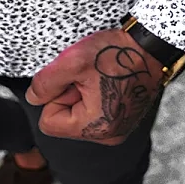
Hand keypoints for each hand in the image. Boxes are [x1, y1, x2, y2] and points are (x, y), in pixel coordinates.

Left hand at [24, 27, 164, 144]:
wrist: (151, 46)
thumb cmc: (116, 52)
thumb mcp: (73, 61)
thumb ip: (45, 83)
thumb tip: (33, 99)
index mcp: (96, 128)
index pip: (48, 123)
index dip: (55, 97)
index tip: (75, 80)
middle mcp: (109, 137)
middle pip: (64, 122)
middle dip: (69, 96)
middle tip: (88, 76)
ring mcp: (118, 130)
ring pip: (78, 116)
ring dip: (81, 95)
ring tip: (99, 77)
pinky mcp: (123, 121)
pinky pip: (93, 114)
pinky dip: (94, 97)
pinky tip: (107, 81)